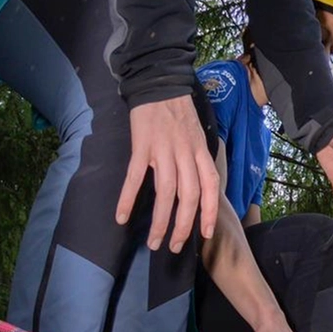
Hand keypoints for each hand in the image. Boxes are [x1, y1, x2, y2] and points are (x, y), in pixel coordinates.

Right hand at [117, 96, 220, 252]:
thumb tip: (201, 190)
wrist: (159, 84)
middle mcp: (185, 154)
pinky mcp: (142, 146)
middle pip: (188, 197)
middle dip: (182, 226)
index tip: (205, 235)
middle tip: (173, 246)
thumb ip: (198, 162)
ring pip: (165, 192)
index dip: (209, 213)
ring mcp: (163, 150)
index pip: (210, 189)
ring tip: (153, 240)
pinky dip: (128, 198)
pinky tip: (122, 216)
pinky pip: (135, 177)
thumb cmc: (179, 115)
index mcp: (201, 154)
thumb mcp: (198, 138)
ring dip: (159, 220)